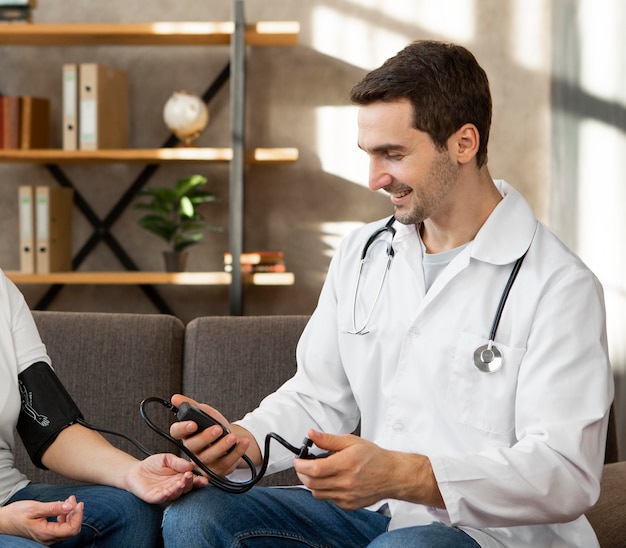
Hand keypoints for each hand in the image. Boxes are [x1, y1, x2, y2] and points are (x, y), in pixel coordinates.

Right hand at [0, 496, 82, 544]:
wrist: (3, 521)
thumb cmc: (16, 514)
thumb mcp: (34, 508)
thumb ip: (54, 507)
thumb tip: (71, 506)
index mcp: (46, 533)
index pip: (71, 529)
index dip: (78, 516)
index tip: (78, 503)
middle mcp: (48, 538)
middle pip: (72, 530)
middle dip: (76, 514)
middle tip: (72, 499)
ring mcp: (47, 537)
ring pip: (67, 528)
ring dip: (71, 514)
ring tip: (67, 500)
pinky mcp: (46, 533)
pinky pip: (61, 527)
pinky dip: (65, 516)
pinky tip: (61, 507)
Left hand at [124, 453, 205, 503]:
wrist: (135, 471)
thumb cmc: (152, 465)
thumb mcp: (167, 458)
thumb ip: (178, 462)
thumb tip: (191, 466)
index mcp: (180, 478)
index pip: (193, 481)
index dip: (199, 481)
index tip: (204, 480)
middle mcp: (175, 487)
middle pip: (187, 488)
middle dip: (190, 483)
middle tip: (189, 476)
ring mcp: (165, 493)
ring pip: (176, 494)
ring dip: (179, 490)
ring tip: (180, 483)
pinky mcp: (154, 497)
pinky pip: (161, 498)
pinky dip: (165, 496)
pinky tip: (168, 491)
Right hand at [169, 394, 250, 475]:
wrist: (233, 440)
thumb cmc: (215, 425)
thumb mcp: (206, 413)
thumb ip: (192, 406)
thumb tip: (175, 398)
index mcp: (186, 435)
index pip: (175, 432)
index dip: (182, 428)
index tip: (193, 423)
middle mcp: (191, 451)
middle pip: (192, 446)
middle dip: (206, 437)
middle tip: (218, 429)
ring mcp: (202, 463)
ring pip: (209, 457)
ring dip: (222, 446)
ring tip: (233, 437)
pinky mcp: (215, 471)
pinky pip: (225, 464)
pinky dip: (236, 452)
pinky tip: (243, 443)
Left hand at [293, 430, 443, 510]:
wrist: (392, 475)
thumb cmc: (374, 457)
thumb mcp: (351, 441)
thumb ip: (329, 439)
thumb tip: (312, 434)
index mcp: (345, 464)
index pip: (314, 469)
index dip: (300, 465)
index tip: (297, 460)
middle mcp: (346, 483)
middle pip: (312, 483)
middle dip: (302, 474)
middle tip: (302, 466)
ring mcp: (347, 496)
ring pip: (317, 493)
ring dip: (312, 483)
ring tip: (316, 473)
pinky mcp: (349, 505)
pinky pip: (329, 499)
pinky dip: (324, 490)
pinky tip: (331, 481)